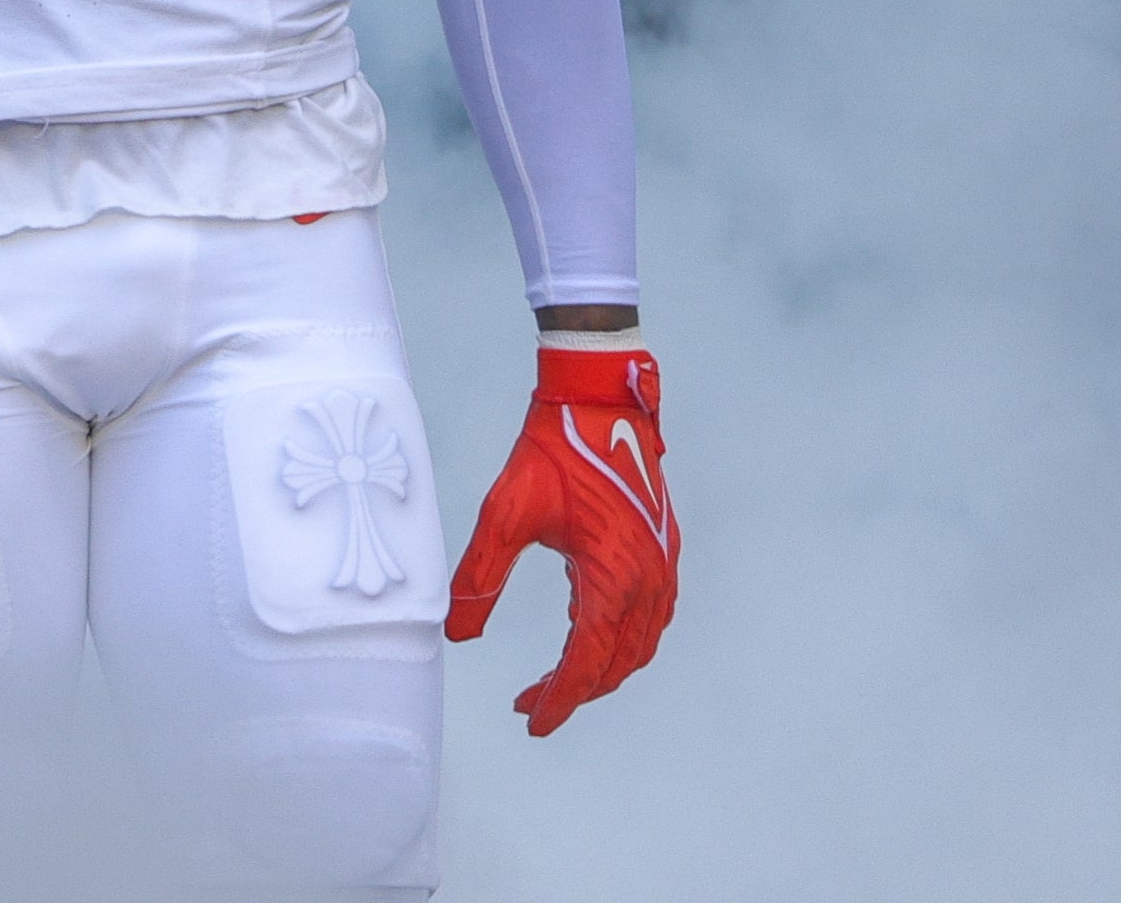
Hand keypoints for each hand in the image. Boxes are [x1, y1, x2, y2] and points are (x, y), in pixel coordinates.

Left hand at [445, 343, 677, 735]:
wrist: (596, 397)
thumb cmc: (552, 449)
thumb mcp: (505, 512)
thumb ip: (481, 577)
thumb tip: (456, 632)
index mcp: (612, 578)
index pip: (586, 664)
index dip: (558, 700)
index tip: (532, 721)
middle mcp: (647, 580)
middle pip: (616, 664)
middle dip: (575, 690)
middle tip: (533, 702)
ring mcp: (662, 564)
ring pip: (640, 645)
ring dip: (603, 669)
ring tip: (560, 678)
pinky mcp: (664, 547)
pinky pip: (653, 616)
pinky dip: (624, 638)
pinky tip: (590, 628)